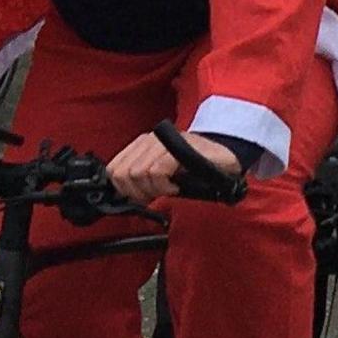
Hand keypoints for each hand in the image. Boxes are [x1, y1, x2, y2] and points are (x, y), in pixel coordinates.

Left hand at [106, 128, 241, 207]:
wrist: (223, 160)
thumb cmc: (192, 170)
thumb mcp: (161, 175)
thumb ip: (140, 181)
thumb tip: (124, 196)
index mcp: (141, 145)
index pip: (114, 169)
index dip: (124, 189)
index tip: (141, 197)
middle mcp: (149, 140)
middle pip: (124, 174)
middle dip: (139, 191)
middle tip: (157, 193)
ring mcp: (163, 142)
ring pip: (139, 173)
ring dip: (155, 189)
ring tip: (170, 187)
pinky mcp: (177, 147)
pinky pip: (157, 171)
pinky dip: (165, 185)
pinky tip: (176, 185)